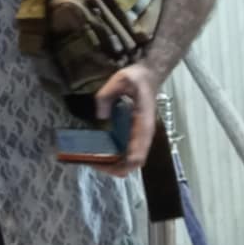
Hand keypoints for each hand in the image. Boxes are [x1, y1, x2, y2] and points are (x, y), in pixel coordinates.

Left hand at [94, 62, 161, 177]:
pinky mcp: (136, 134)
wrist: (150, 75)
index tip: (102, 163)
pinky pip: (128, 152)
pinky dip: (117, 157)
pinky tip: (102, 151)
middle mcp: (144, 135)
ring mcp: (141, 136)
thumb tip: (100, 116)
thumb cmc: (137, 78)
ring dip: (115, 165)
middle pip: (134, 164)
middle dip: (115, 169)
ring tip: (94, 160)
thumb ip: (107, 94)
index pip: (137, 155)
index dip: (121, 165)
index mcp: (144, 125)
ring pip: (131, 161)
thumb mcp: (121, 79)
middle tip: (93, 163)